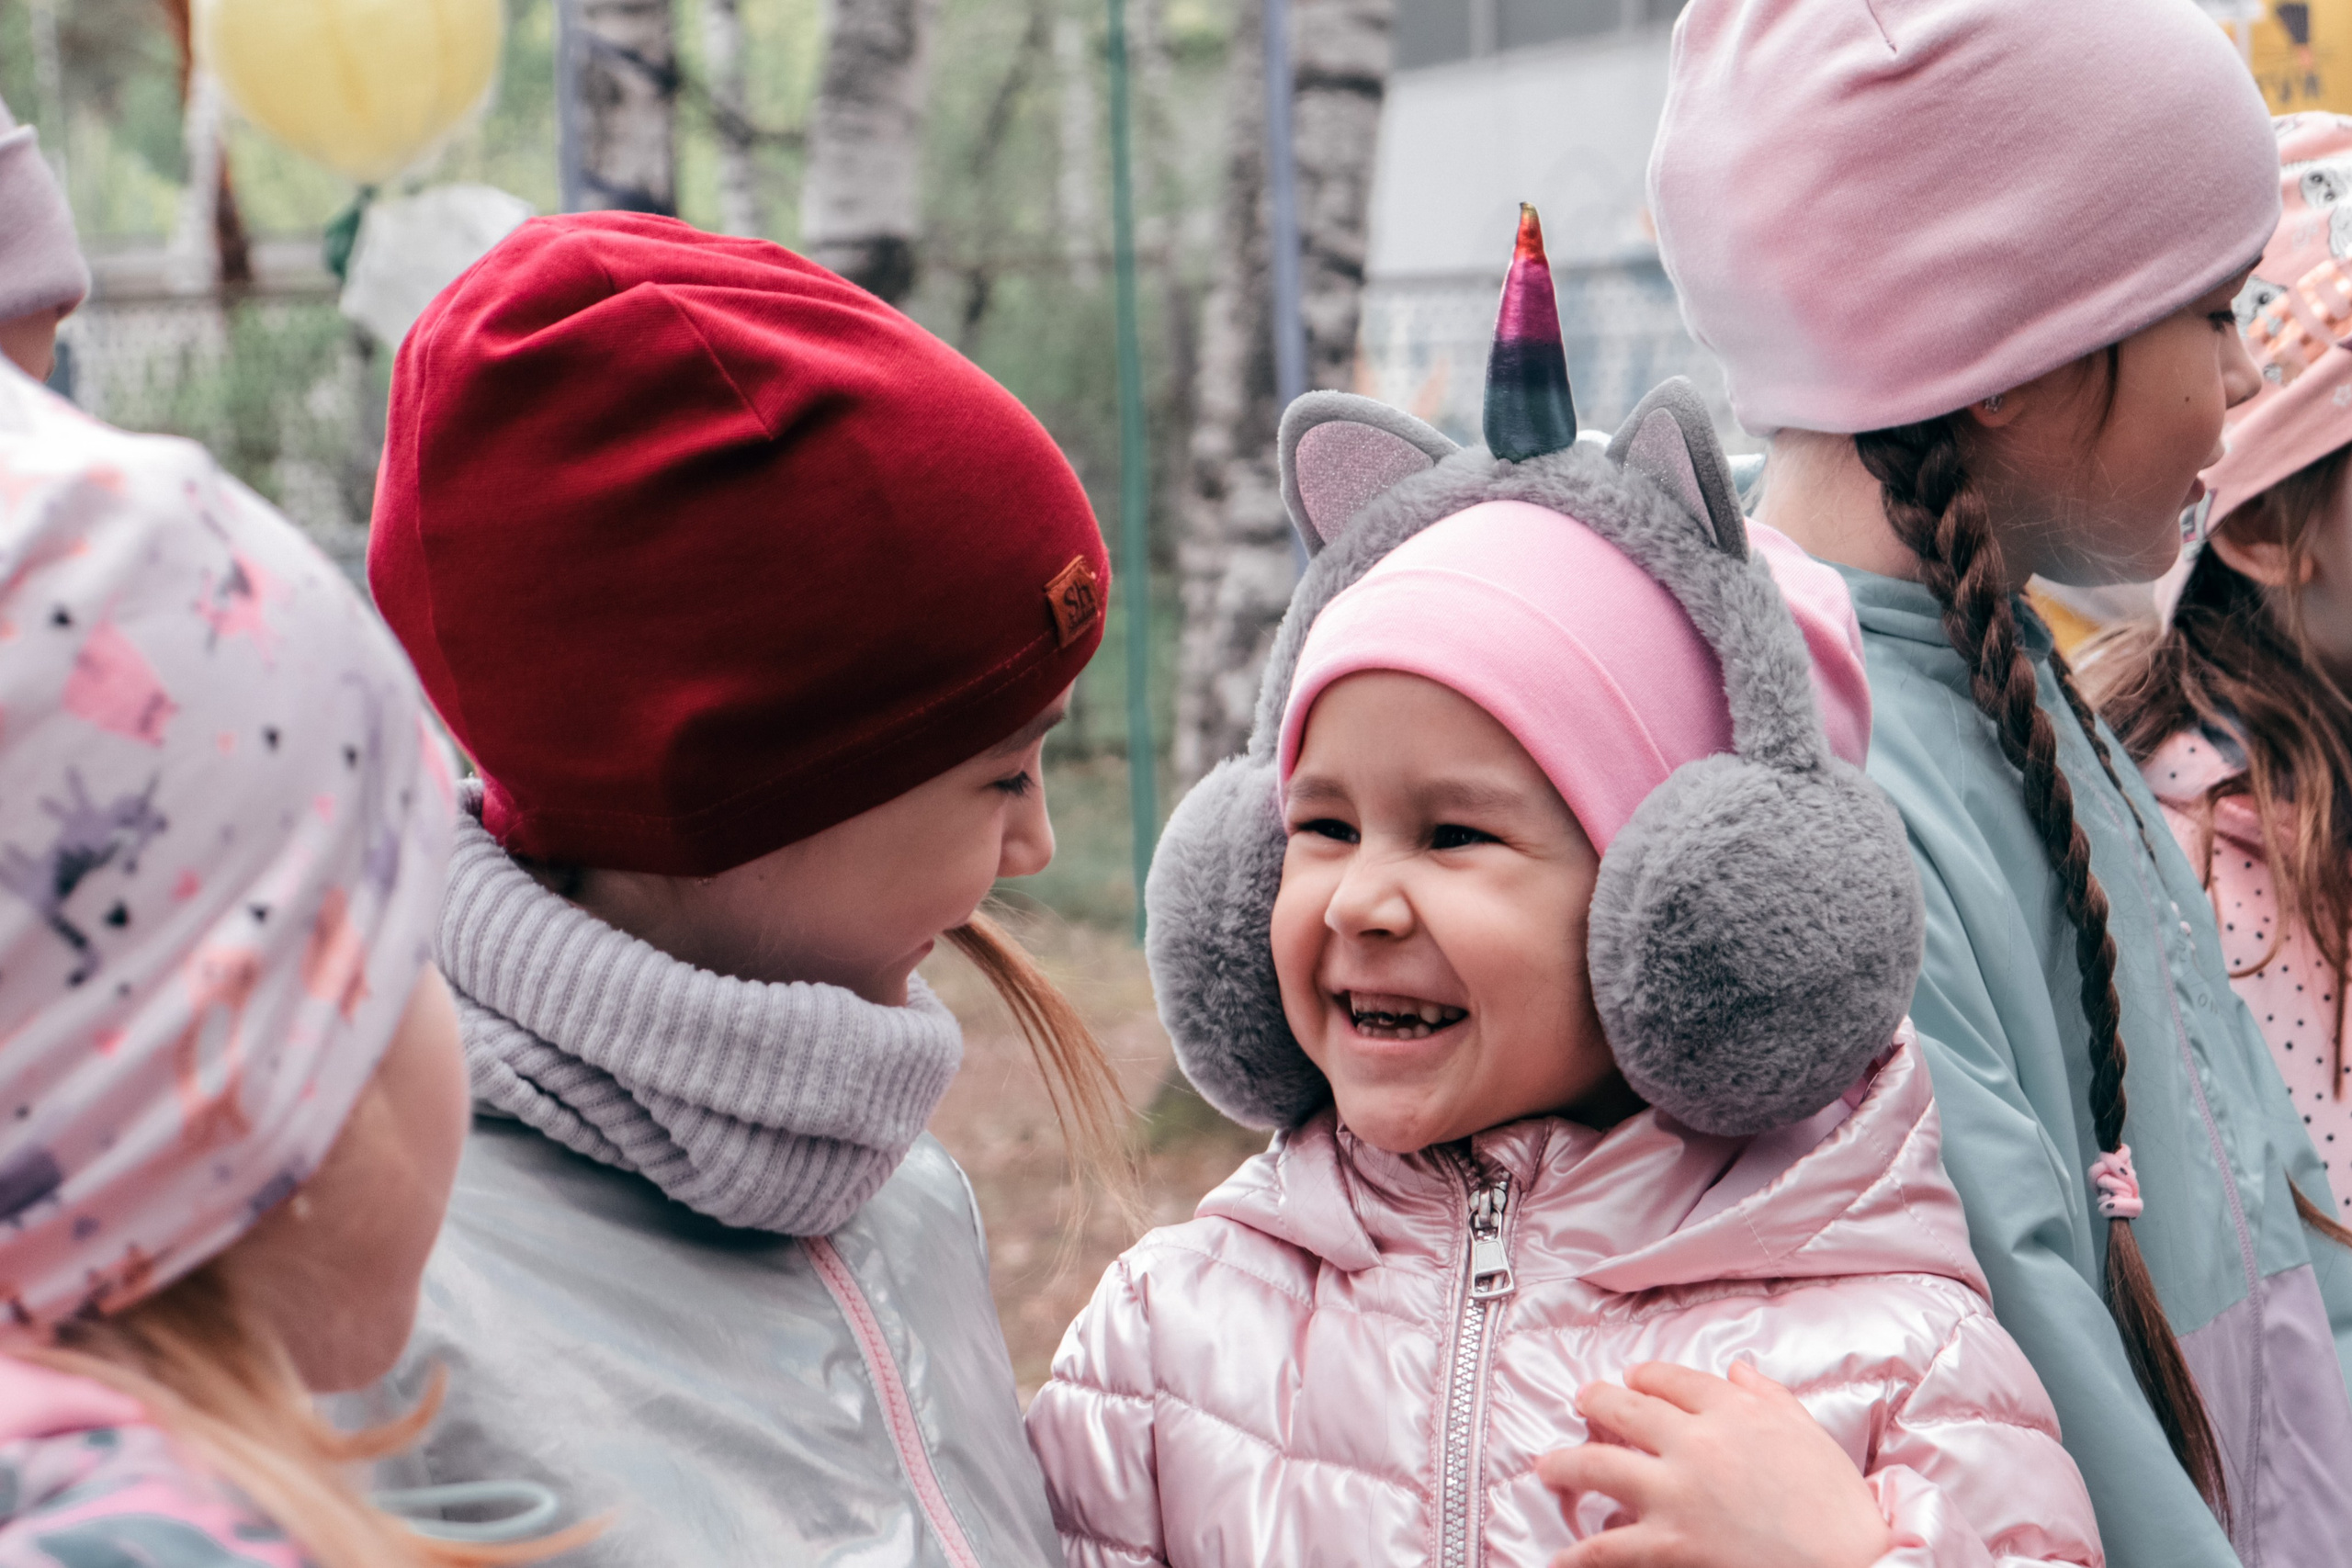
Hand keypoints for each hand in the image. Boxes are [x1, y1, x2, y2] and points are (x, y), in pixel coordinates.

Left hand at [1535, 1361, 1890, 1567]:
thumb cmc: (1840, 1511)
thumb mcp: (1811, 1438)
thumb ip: (1770, 1397)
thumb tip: (1738, 1369)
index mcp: (1736, 1412)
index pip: (1672, 1380)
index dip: (1644, 1378)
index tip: (1631, 1380)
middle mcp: (1699, 1442)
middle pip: (1626, 1409)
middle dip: (1594, 1403)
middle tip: (1579, 1403)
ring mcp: (1678, 1493)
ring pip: (1600, 1465)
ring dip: (1565, 1464)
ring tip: (1547, 1466)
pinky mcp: (1670, 1544)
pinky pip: (1608, 1544)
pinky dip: (1579, 1551)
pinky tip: (1562, 1555)